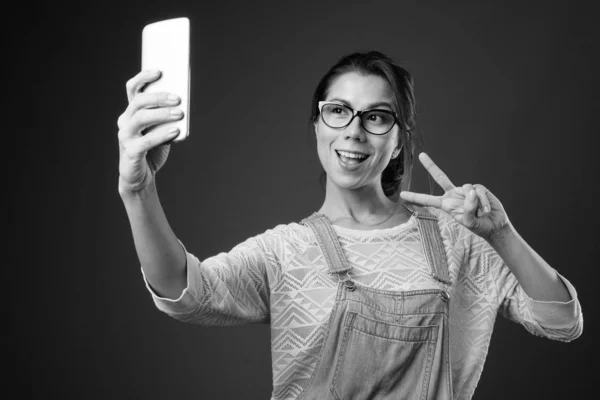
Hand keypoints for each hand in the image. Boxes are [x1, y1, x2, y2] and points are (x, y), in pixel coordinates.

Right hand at [117, 70, 183, 192]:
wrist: (141, 177)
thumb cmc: (152, 150)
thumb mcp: (161, 130)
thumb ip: (167, 117)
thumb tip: (183, 103)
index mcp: (131, 112)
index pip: (133, 89)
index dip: (144, 77)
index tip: (160, 71)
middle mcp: (125, 121)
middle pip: (138, 102)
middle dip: (159, 97)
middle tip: (178, 98)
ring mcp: (125, 137)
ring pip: (140, 118)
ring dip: (161, 113)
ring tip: (180, 114)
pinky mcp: (131, 152)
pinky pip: (146, 141)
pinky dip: (162, 135)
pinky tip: (175, 131)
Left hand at [399, 153, 509, 239]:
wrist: (494, 224)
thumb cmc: (479, 226)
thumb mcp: (470, 222)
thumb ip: (468, 208)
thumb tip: (471, 192)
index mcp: (446, 205)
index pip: (428, 199)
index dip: (416, 196)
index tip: (402, 194)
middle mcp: (453, 194)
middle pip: (440, 177)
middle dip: (431, 166)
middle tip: (421, 155)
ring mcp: (465, 190)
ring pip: (467, 188)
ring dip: (475, 203)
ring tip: (480, 213)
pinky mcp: (478, 188)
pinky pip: (478, 190)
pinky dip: (483, 200)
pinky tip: (486, 209)